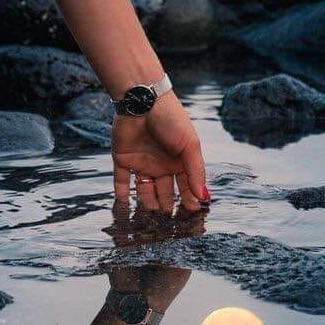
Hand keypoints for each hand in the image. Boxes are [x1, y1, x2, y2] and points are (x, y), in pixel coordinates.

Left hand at [111, 92, 209, 211]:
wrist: (143, 100)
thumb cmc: (171, 120)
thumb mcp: (190, 145)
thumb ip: (196, 172)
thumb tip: (203, 197)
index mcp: (179, 161)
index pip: (185, 187)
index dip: (189, 201)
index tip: (192, 216)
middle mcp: (161, 165)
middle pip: (164, 192)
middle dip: (167, 207)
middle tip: (168, 223)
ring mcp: (142, 163)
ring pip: (144, 191)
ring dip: (147, 204)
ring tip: (150, 218)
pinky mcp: (123, 160)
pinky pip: (121, 181)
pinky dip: (121, 194)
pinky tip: (125, 206)